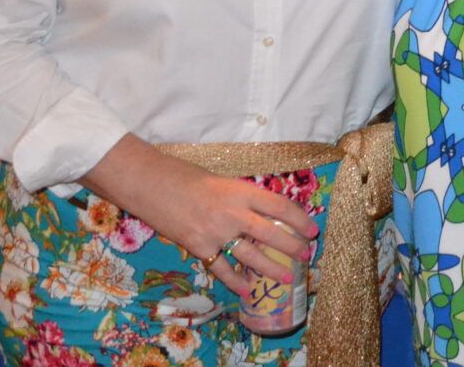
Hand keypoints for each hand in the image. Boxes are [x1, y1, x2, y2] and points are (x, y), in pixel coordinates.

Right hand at [83, 135, 318, 295]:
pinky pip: (221, 268)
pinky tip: (246, 288)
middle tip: (306, 255)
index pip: (280, 206)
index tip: (313, 229)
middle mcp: (233, 213)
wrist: (151, 184)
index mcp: (241, 191)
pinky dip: (234, 280)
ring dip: (269, 268)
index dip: (300, 219)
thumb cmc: (186, 176)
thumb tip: (263, 214)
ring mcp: (215, 233)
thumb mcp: (222, 181)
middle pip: (271, 233)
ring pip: (250, 255)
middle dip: (292, 246)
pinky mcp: (198, 248)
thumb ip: (242, 198)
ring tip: (285, 276)